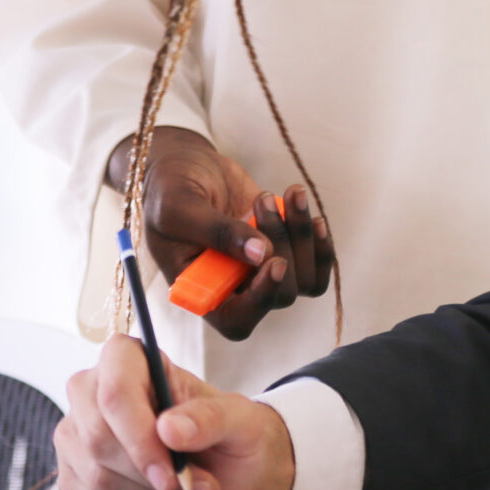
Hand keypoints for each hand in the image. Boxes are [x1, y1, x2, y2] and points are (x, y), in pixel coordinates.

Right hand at [56, 334, 294, 489]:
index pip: (115, 390)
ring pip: (97, 478)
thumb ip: (211, 417)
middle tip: (196, 488)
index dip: (139, 437)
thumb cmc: (230, 435)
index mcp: (129, 360)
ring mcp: (77, 436)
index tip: (171, 475)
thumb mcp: (240, 419)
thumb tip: (169, 428)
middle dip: (150, 477)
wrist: (230, 475)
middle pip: (98, 438)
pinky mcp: (75, 478)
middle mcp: (92, 392)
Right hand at [109, 128, 334, 340]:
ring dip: (301, 235)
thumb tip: (261, 254)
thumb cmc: (170, 190)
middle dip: (281, 246)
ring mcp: (261, 271)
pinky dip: (318, 237)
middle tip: (263, 200)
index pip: (238, 321)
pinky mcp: (282, 250)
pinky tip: (302, 203)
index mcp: (202, 292)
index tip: (273, 262)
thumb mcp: (180, 207)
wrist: (187, 167)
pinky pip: (316, 263)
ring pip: (303, 279)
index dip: (261, 300)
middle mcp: (235, 289)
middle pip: (280, 295)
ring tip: (287, 192)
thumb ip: (217, 231)